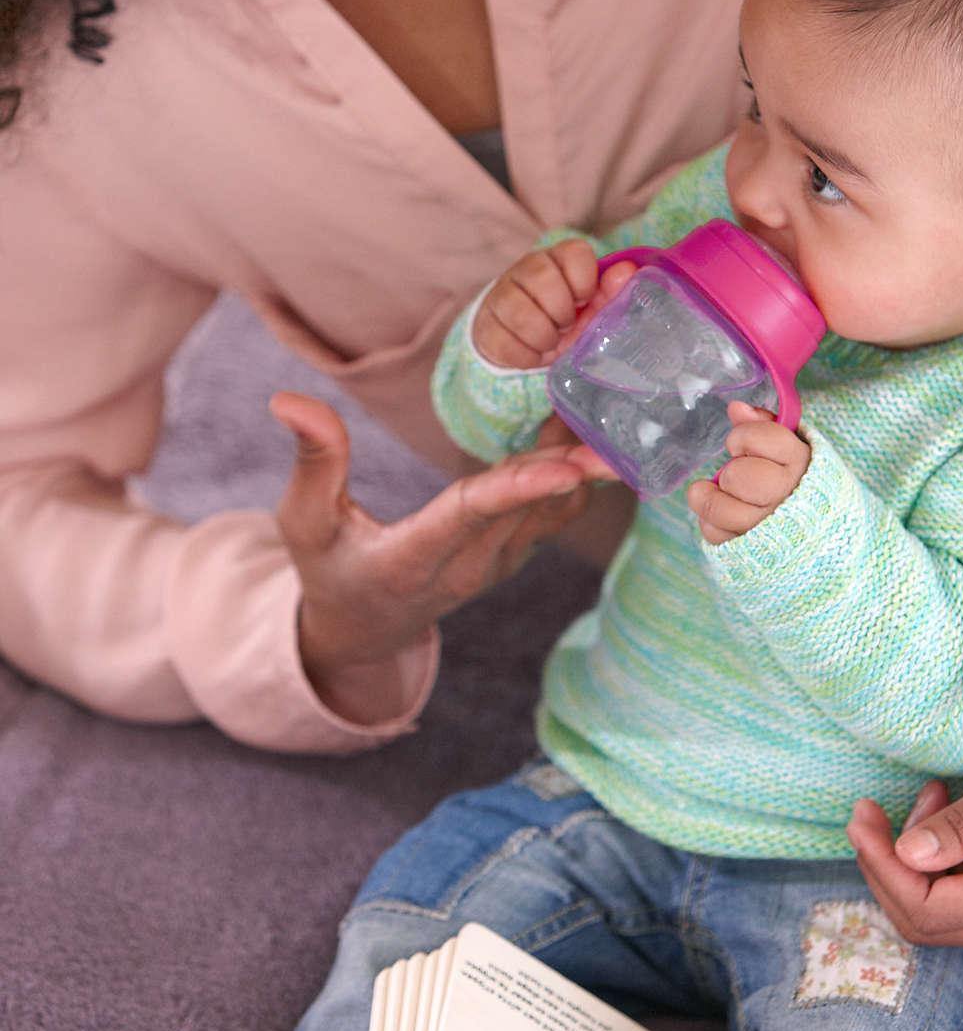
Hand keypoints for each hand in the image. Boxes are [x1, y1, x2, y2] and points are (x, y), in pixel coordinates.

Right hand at [270, 392, 592, 699]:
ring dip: (580, 462)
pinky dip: (576, 473)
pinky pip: (555, 513)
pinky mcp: (515, 554)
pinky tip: (589, 426)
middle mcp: (467, 568)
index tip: (562, 467)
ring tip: (605, 404)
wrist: (363, 630)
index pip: (470, 518)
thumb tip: (288, 400)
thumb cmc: (327, 568)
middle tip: (606, 411)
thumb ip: (312, 461)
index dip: (517, 491)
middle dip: (568, 463)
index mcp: (413, 560)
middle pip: (525, 508)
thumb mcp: (304, 520)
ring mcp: (498, 565)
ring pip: (550, 510)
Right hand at [472, 241, 636, 368]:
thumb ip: (611, 293)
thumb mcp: (592, 311)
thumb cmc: (565, 322)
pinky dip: (525, 356)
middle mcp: (527, 268)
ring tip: (550, 340)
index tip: (583, 301)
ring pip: (519, 311)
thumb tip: (628, 271)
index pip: (574, 253)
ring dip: (543, 336)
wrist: (526, 343)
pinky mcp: (485, 323)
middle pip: (542, 278)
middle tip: (565, 325)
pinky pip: (504, 341)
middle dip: (561, 313)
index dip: (583, 283)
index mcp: (559, 258)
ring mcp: (502, 294)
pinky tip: (532, 352)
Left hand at [688, 401, 810, 544]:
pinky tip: (720, 518)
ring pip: (724, 510)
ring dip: (709, 498)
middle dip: (732, 472)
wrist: (827, 535)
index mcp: (801, 463)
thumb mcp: (792, 449)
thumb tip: (736, 409)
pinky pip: (717, 535)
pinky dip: (711, 523)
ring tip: (710, 491)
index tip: (740, 444)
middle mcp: (789, 497)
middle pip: (740, 477)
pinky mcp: (752, 553)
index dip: (743, 438)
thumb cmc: (802, 483)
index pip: (763, 439)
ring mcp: (771, 529)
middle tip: (735, 475)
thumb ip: (764, 426)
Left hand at [846, 681, 962, 948]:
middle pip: (930, 925)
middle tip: (874, 807)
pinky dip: (945, 866)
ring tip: (932, 795)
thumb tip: (906, 858)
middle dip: (889, 867)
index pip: (929, 911)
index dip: (881, 868)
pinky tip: (951, 815)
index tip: (861, 815)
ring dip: (917, 864)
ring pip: (947, 919)